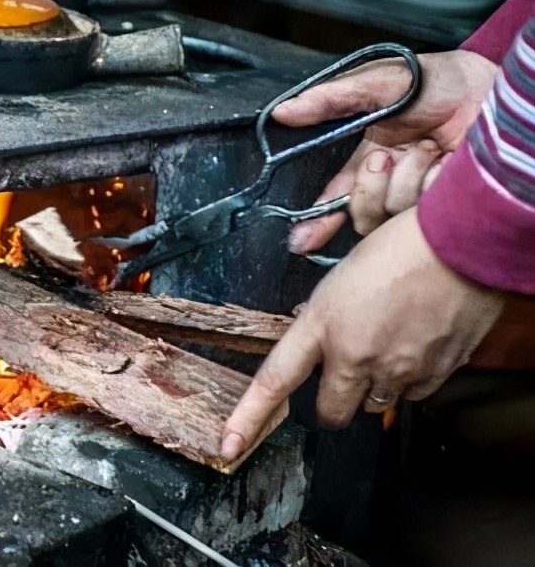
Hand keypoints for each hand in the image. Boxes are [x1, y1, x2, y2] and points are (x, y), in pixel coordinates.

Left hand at [220, 208, 504, 461]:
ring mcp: (396, 369)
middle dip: (332, 402)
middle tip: (342, 376)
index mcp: (321, 324)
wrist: (460, 243)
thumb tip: (319, 338)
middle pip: (331, 411)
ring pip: (374, 406)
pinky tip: (415, 345)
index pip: (274, 380)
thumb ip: (324, 317)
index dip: (248, 417)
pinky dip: (410, 380)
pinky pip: (413, 395)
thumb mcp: (341, 276)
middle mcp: (354, 355)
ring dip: (373, 388)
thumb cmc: (399, 247)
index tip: (228, 445)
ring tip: (387, 345)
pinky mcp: (434, 374)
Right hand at [276, 50, 496, 251]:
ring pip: (390, 214)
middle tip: (383, 158)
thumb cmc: (436, 81)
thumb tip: (282, 112)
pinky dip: (432, 184)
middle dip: (367, 190)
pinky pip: (424, 213)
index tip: (302, 239)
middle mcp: (389, 182)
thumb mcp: (377, 84)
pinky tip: (445, 162)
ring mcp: (418, 196)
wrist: (491, 86)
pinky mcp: (445, 205)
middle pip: (360, 215)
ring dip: (406, 178)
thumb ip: (330, 99)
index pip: (333, 197)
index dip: (316, 222)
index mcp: (364, 158)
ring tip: (426, 148)